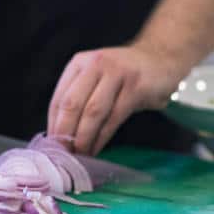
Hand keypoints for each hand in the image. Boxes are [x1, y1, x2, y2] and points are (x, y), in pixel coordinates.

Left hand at [47, 44, 183, 155]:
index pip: (59, 98)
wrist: (161, 59)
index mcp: (79, 64)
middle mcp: (96, 65)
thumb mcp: (97, 79)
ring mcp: (117, 73)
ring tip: (80, 154)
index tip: (52, 146)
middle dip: (65, 133)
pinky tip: (97, 148)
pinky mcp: (136, 86)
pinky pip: (114, 117)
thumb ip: (79, 99)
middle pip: (72, 104)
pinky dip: (102, 137)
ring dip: (84, 137)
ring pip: (93, 111)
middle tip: (63, 153)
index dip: (53, 125)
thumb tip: (59, 134)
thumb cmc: (124, 76)